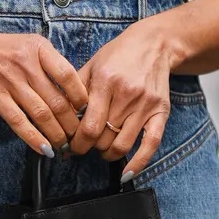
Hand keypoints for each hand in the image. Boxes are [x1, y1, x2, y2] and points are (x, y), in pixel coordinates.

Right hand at [0, 21, 86, 155]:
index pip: (69, 76)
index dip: (82, 98)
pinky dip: (34, 139)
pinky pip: (19, 122)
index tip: (86, 111)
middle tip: (78, 137)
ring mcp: (10, 81)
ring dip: (56, 135)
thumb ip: (48, 64)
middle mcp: (26, 64)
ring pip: (42, 115)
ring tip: (64, 146)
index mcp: (39, 48)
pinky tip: (44, 149)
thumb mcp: (27, 45)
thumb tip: (73, 91)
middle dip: (71, 124)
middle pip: (58, 100)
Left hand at [70, 17, 174, 178]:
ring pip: (122, 145)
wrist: (153, 44)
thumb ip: (74, 91)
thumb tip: (57, 119)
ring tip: (102, 150)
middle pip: (103, 138)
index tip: (70, 147)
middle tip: (84, 147)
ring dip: (107, 154)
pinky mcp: (161, 112)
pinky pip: (151, 144)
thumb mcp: (91, 65)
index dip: (76, 143)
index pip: (88, 127)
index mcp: (105, 82)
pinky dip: (138, 163)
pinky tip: (126, 173)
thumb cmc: (118, 55)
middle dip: (89, 148)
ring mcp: (146, 105)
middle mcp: (127, 95)